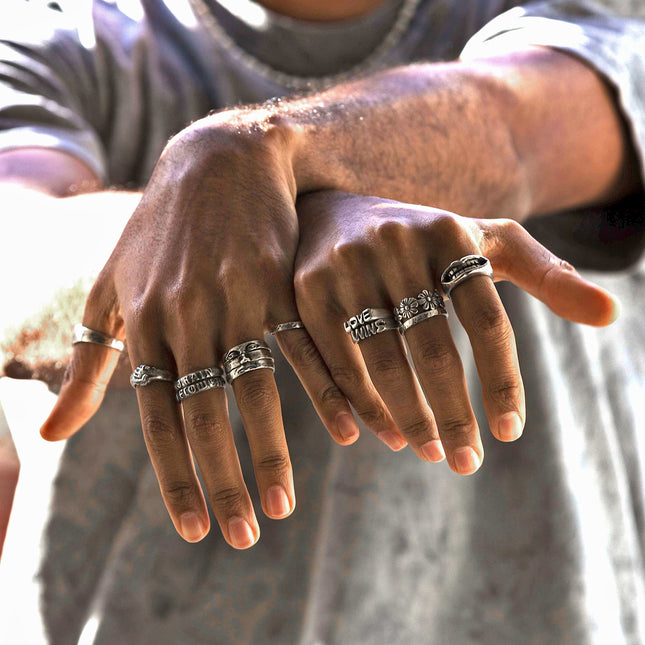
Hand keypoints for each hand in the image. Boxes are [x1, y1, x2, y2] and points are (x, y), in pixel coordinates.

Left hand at [38, 116, 357, 547]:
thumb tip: (55, 434)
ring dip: (268, 453)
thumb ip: (87, 362)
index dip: (175, 477)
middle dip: (222, 481)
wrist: (217, 160)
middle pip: (203, 415)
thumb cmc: (160, 230)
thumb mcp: (110, 289)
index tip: (193, 528)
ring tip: (282, 506)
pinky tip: (347, 431)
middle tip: (242, 535)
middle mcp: (188, 316)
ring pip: (254, 390)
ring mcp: (237, 298)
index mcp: (145, 324)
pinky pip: (305, 348)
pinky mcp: (281, 281)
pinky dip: (325, 391)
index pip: (156, 419)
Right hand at [292, 191, 616, 472]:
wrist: (332, 208)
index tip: (508, 433)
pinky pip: (334, 361)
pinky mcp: (307, 291)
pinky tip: (376, 435)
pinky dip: (356, 404)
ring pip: (381, 361)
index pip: (487, 320)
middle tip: (466, 463)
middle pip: (433, 348)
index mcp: (451, 234)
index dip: (500, 382)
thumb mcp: (486, 241)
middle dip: (452, 415)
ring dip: (406, 418)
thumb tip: (612, 315)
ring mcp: (347, 267)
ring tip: (429, 453)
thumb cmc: (421, 237)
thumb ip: (546, 274)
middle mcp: (397, 244)